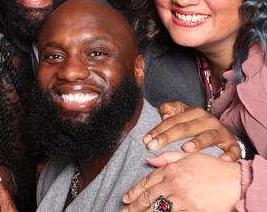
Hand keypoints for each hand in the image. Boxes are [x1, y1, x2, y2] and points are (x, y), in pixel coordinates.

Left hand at [122, 151, 239, 211]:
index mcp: (172, 170)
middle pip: (148, 197)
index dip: (134, 191)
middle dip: (134, 206)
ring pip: (156, 209)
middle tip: (125, 210)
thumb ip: (168, 159)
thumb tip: (149, 160)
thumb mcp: (190, 157)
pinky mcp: (192, 210)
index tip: (126, 198)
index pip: (147, 182)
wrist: (237, 183)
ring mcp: (183, 199)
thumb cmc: (215, 169)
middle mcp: (174, 183)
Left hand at [143, 101, 241, 160]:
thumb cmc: (199, 125)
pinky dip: (228, 155)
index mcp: (195, 112)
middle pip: (185, 128)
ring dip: (198, 142)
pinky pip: (232, 151)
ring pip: (208, 137)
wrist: (225, 133)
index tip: (146, 140)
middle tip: (153, 146)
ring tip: (186, 148)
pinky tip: (222, 160)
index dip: (158, 130)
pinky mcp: (233, 145)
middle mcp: (208, 121)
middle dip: (167, 137)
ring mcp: (222, 133)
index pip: (173, 120)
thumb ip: (171, 110)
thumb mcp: (184, 114)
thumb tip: (164, 115)